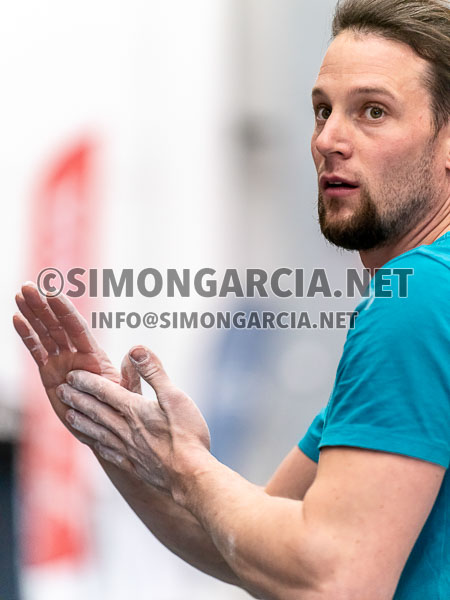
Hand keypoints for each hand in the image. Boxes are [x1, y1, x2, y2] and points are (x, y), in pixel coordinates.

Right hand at [13, 282, 121, 441]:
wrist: (103, 428)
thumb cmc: (119, 410)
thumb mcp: (127, 393)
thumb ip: (130, 375)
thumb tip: (136, 352)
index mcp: (93, 356)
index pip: (76, 328)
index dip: (64, 311)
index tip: (53, 292)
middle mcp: (76, 354)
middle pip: (57, 325)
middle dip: (43, 306)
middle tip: (29, 287)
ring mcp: (61, 362)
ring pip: (45, 333)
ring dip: (32, 314)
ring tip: (20, 294)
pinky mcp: (48, 373)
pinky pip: (36, 351)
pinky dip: (26, 336)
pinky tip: (17, 319)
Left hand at [56, 347, 210, 500]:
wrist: (190, 476)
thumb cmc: (187, 435)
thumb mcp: (175, 396)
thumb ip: (154, 372)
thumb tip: (136, 349)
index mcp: (134, 410)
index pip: (105, 392)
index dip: (87, 382)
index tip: (72, 375)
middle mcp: (126, 429)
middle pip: (96, 411)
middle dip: (77, 399)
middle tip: (61, 391)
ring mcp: (128, 449)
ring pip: (98, 432)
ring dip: (82, 422)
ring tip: (68, 416)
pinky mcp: (134, 465)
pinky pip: (109, 452)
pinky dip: (98, 445)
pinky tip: (95, 445)